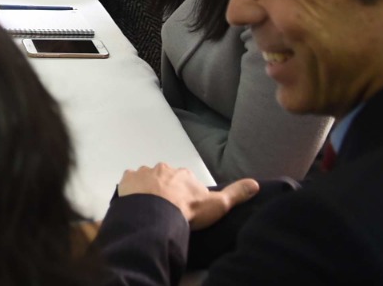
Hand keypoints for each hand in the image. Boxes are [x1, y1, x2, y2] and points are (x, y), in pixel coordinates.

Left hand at [117, 164, 259, 229]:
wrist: (157, 214)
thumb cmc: (189, 209)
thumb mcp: (218, 204)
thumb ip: (236, 193)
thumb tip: (256, 183)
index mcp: (183, 173)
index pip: (185, 181)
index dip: (185, 194)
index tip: (184, 207)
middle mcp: (163, 168)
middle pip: (165, 179)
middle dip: (165, 190)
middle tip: (166, 209)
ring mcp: (143, 172)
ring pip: (146, 179)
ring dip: (148, 190)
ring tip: (150, 208)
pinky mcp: (126, 179)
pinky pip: (128, 182)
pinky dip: (131, 190)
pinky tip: (135, 203)